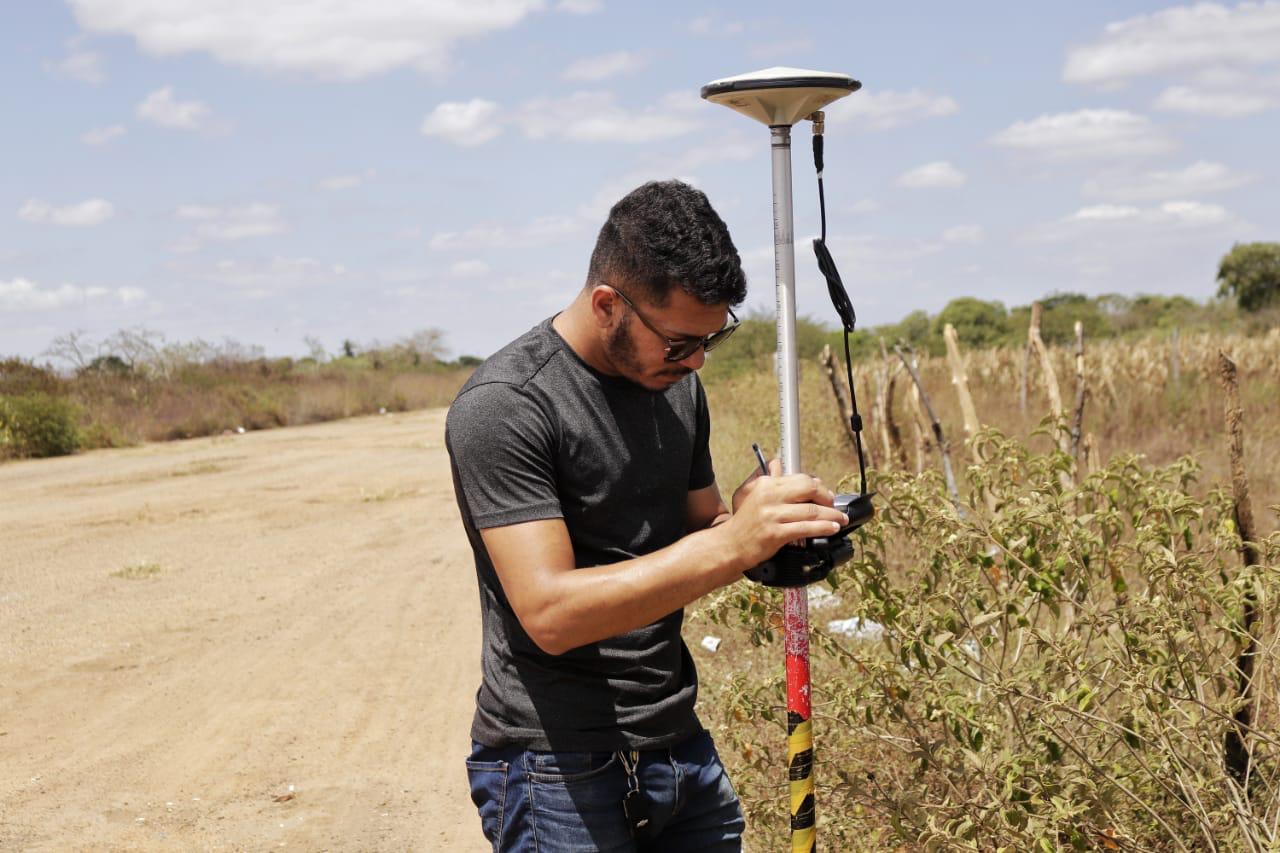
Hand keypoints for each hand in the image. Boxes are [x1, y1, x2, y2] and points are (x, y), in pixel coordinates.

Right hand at [720, 459, 847, 577]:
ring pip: (811, 511)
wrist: (729, 545)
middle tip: (834, 505)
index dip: (818, 485)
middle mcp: (770, 496)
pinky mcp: (776, 533)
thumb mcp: (752, 494)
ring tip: (840, 519)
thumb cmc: (744, 522)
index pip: (800, 478)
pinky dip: (823, 527)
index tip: (826, 494)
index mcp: (766, 484)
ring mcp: (773, 515)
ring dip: (831, 515)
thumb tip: (781, 466)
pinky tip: (832, 528)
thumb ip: (769, 479)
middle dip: (827, 497)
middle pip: (809, 488)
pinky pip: (806, 528)